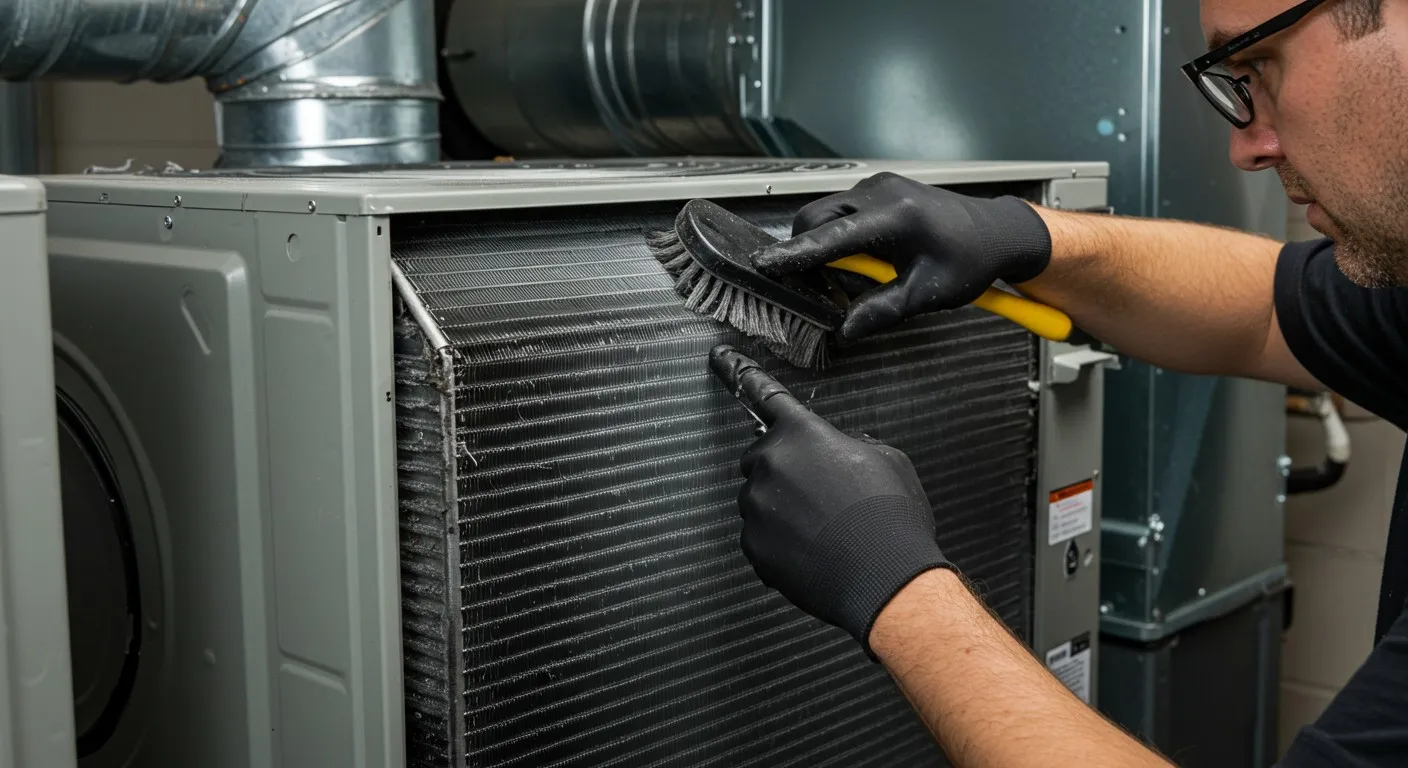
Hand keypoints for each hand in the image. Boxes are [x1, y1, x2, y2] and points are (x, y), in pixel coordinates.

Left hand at [724, 351, 953, 655]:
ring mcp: (757, 507)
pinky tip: (815, 551)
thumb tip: (845, 450)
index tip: (718, 357)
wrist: (884, 577)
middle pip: (760, 456)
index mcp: (802, 433)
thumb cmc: (890, 516)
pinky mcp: (753, 546)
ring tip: (825, 529)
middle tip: (820, 493)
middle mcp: (771, 464)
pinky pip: (761, 537)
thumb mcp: (888, 460)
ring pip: (760, 500)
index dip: (740, 371)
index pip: (765, 394)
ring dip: (784, 509)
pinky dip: (781, 542)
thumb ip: (854, 445)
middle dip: (784, 469)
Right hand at [754, 172, 1052, 339]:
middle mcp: (881, 193)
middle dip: (806, 253)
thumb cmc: (970, 260)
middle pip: (815, 218)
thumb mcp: (926, 293)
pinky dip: (839, 237)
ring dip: (824, 246)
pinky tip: (862, 261)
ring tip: (850, 279)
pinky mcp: (878, 190)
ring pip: (825, 214)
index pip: (831, 236)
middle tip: (820, 289)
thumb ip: (880, 310)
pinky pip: (841, 212)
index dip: (795, 254)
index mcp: (896, 217)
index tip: (766, 264)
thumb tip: (843, 328)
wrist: (996, 232)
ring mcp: (878, 187)